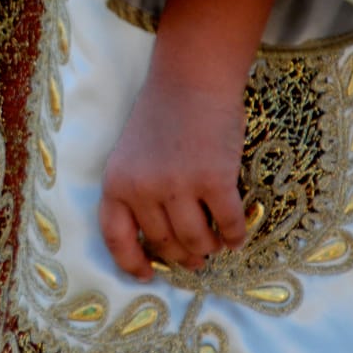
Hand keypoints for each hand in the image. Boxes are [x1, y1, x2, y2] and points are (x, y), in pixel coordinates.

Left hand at [98, 0, 278, 279]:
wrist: (191, 78)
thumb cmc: (162, 114)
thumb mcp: (132, 154)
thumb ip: (138, 192)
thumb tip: (160, 242)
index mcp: (116, 183)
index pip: (116, 238)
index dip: (132, 263)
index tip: (148, 274)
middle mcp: (142, 189)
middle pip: (164, 243)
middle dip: (181, 256)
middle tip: (195, 258)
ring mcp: (178, 186)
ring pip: (196, 241)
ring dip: (207, 249)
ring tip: (214, 246)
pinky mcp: (214, 181)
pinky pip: (227, 224)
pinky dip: (234, 235)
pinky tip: (237, 235)